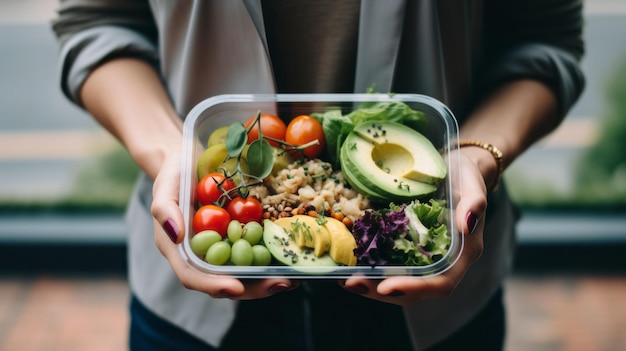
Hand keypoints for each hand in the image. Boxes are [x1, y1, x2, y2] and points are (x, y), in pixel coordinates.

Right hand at [150, 147, 298, 299]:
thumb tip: (175, 233)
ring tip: (292, 278)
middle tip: (280, 284)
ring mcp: (219, 248)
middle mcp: (199, 256)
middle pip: (224, 282)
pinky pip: (252, 254)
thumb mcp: (165, 185)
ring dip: (267, 279)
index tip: (235, 287)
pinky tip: (291, 259)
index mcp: (177, 250)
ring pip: (242, 274)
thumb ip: (165, 209)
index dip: (214, 285)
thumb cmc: (173, 174)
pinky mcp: (235, 239)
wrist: (188, 162)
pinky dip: (270, 260)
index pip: (192, 276)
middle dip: (253, 288)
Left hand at [340, 152, 487, 305]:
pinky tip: (347, 265)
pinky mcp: (408, 249)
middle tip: (352, 283)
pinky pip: (390, 266)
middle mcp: (443, 262)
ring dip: (371, 285)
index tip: (386, 286)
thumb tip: (467, 224)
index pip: (441, 282)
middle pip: (414, 291)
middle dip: (382, 291)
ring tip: (344, 279)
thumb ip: (475, 201)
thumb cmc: (465, 175)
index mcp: (462, 253)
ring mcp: (424, 258)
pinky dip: (369, 269)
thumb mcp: (472, 181)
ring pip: (399, 283)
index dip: (414, 288)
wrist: (456, 170)